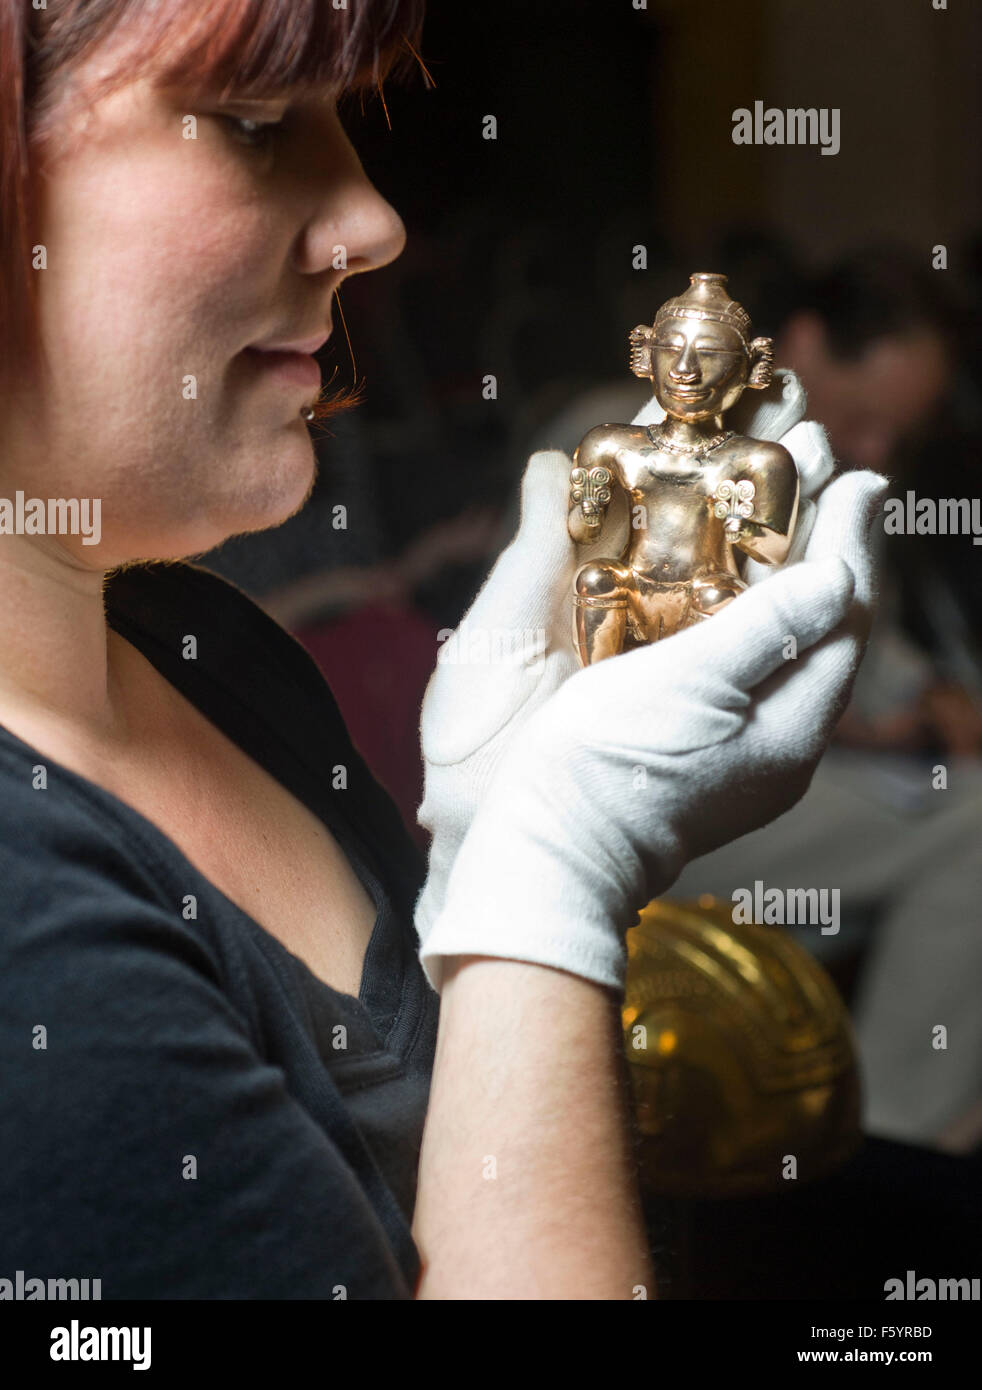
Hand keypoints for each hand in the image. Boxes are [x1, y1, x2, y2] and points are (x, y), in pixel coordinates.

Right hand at [414, 368, 841, 941]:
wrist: (553, 849)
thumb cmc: (612, 768)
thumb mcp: (696, 687)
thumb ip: (772, 628)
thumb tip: (839, 573)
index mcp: (793, 723)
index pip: (845, 614)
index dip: (852, 538)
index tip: (859, 473)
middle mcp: (779, 734)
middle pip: (818, 619)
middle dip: (821, 539)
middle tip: (825, 467)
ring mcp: (740, 743)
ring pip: (778, 634)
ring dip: (781, 564)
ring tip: (781, 500)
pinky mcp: (700, 743)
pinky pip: (738, 656)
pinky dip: (740, 603)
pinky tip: (722, 571)